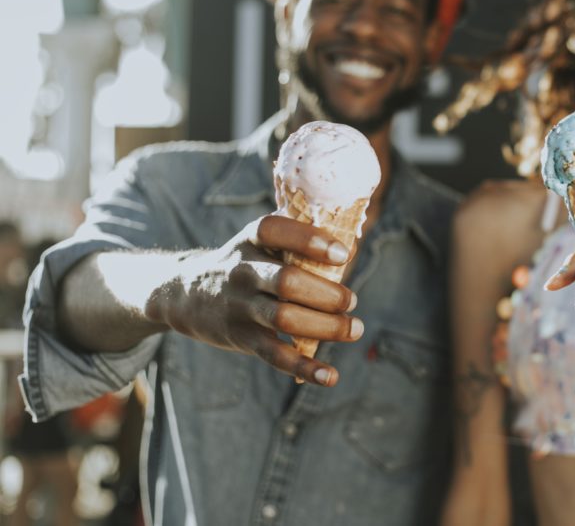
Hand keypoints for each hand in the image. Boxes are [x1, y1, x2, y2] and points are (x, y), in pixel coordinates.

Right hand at [150, 215, 359, 385]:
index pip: (276, 231)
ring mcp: (240, 306)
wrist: (185, 293)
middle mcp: (243, 271)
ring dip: (326, 327)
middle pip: (287, 282)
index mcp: (251, 239)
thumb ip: (297, 241)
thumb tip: (350, 251)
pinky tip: (330, 376)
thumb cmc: (244, 263)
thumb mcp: (259, 241)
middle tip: (351, 301)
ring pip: (285, 319)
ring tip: (354, 328)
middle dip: (327, 294)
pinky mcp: (242, 337)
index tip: (343, 254)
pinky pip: (275, 355)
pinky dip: (304, 368)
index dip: (310, 241)